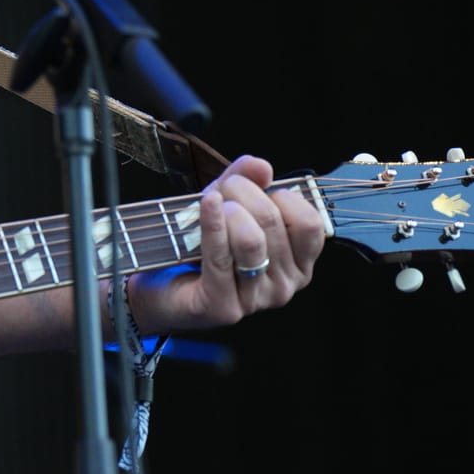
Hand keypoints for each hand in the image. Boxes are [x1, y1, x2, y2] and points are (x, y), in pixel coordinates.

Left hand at [131, 155, 325, 331]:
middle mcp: (285, 287)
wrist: (163, 285)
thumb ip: (247, 181)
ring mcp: (256, 301)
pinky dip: (212, 224)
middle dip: (244, 192)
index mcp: (299, 264)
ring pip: (251, 241)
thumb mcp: (229, 204)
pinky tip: (207, 204)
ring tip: (214, 203)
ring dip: (229, 211)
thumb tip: (262, 167)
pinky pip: (220, 257)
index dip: (282, 195)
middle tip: (224, 188)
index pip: (309, 223)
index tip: (258, 189)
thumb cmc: (203, 245)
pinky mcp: (224, 307)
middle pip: (274, 224)